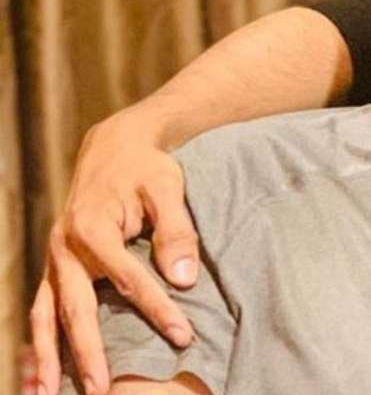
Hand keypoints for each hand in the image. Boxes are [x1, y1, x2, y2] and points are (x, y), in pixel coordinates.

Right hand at [30, 109, 199, 394]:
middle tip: (103, 391)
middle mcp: (65, 247)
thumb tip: (185, 279)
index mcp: (93, 227)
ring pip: (46, 316)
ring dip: (48, 358)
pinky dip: (38, 342)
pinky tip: (40, 375)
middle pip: (75, 308)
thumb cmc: (146, 168)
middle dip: (88, 352)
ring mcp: (55, 259)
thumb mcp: (168, 188)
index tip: (184, 335)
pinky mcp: (56, 268)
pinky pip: (41, 310)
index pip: (128, 278)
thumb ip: (177, 230)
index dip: (156, 309)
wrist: (114, 147)